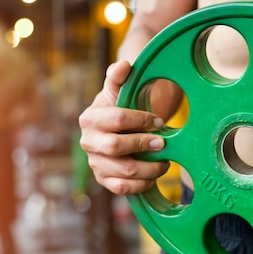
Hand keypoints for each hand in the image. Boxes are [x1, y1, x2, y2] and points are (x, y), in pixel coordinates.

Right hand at [78, 60, 169, 194]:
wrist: (115, 130)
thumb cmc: (118, 108)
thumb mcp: (118, 91)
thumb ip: (118, 77)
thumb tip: (124, 65)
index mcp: (90, 118)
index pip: (117, 119)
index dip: (141, 120)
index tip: (159, 122)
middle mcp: (88, 142)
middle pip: (115, 147)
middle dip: (143, 145)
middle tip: (163, 144)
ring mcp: (95, 163)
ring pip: (123, 170)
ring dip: (148, 168)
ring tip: (164, 162)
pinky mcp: (103, 180)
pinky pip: (122, 188)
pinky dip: (141, 184)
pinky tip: (153, 176)